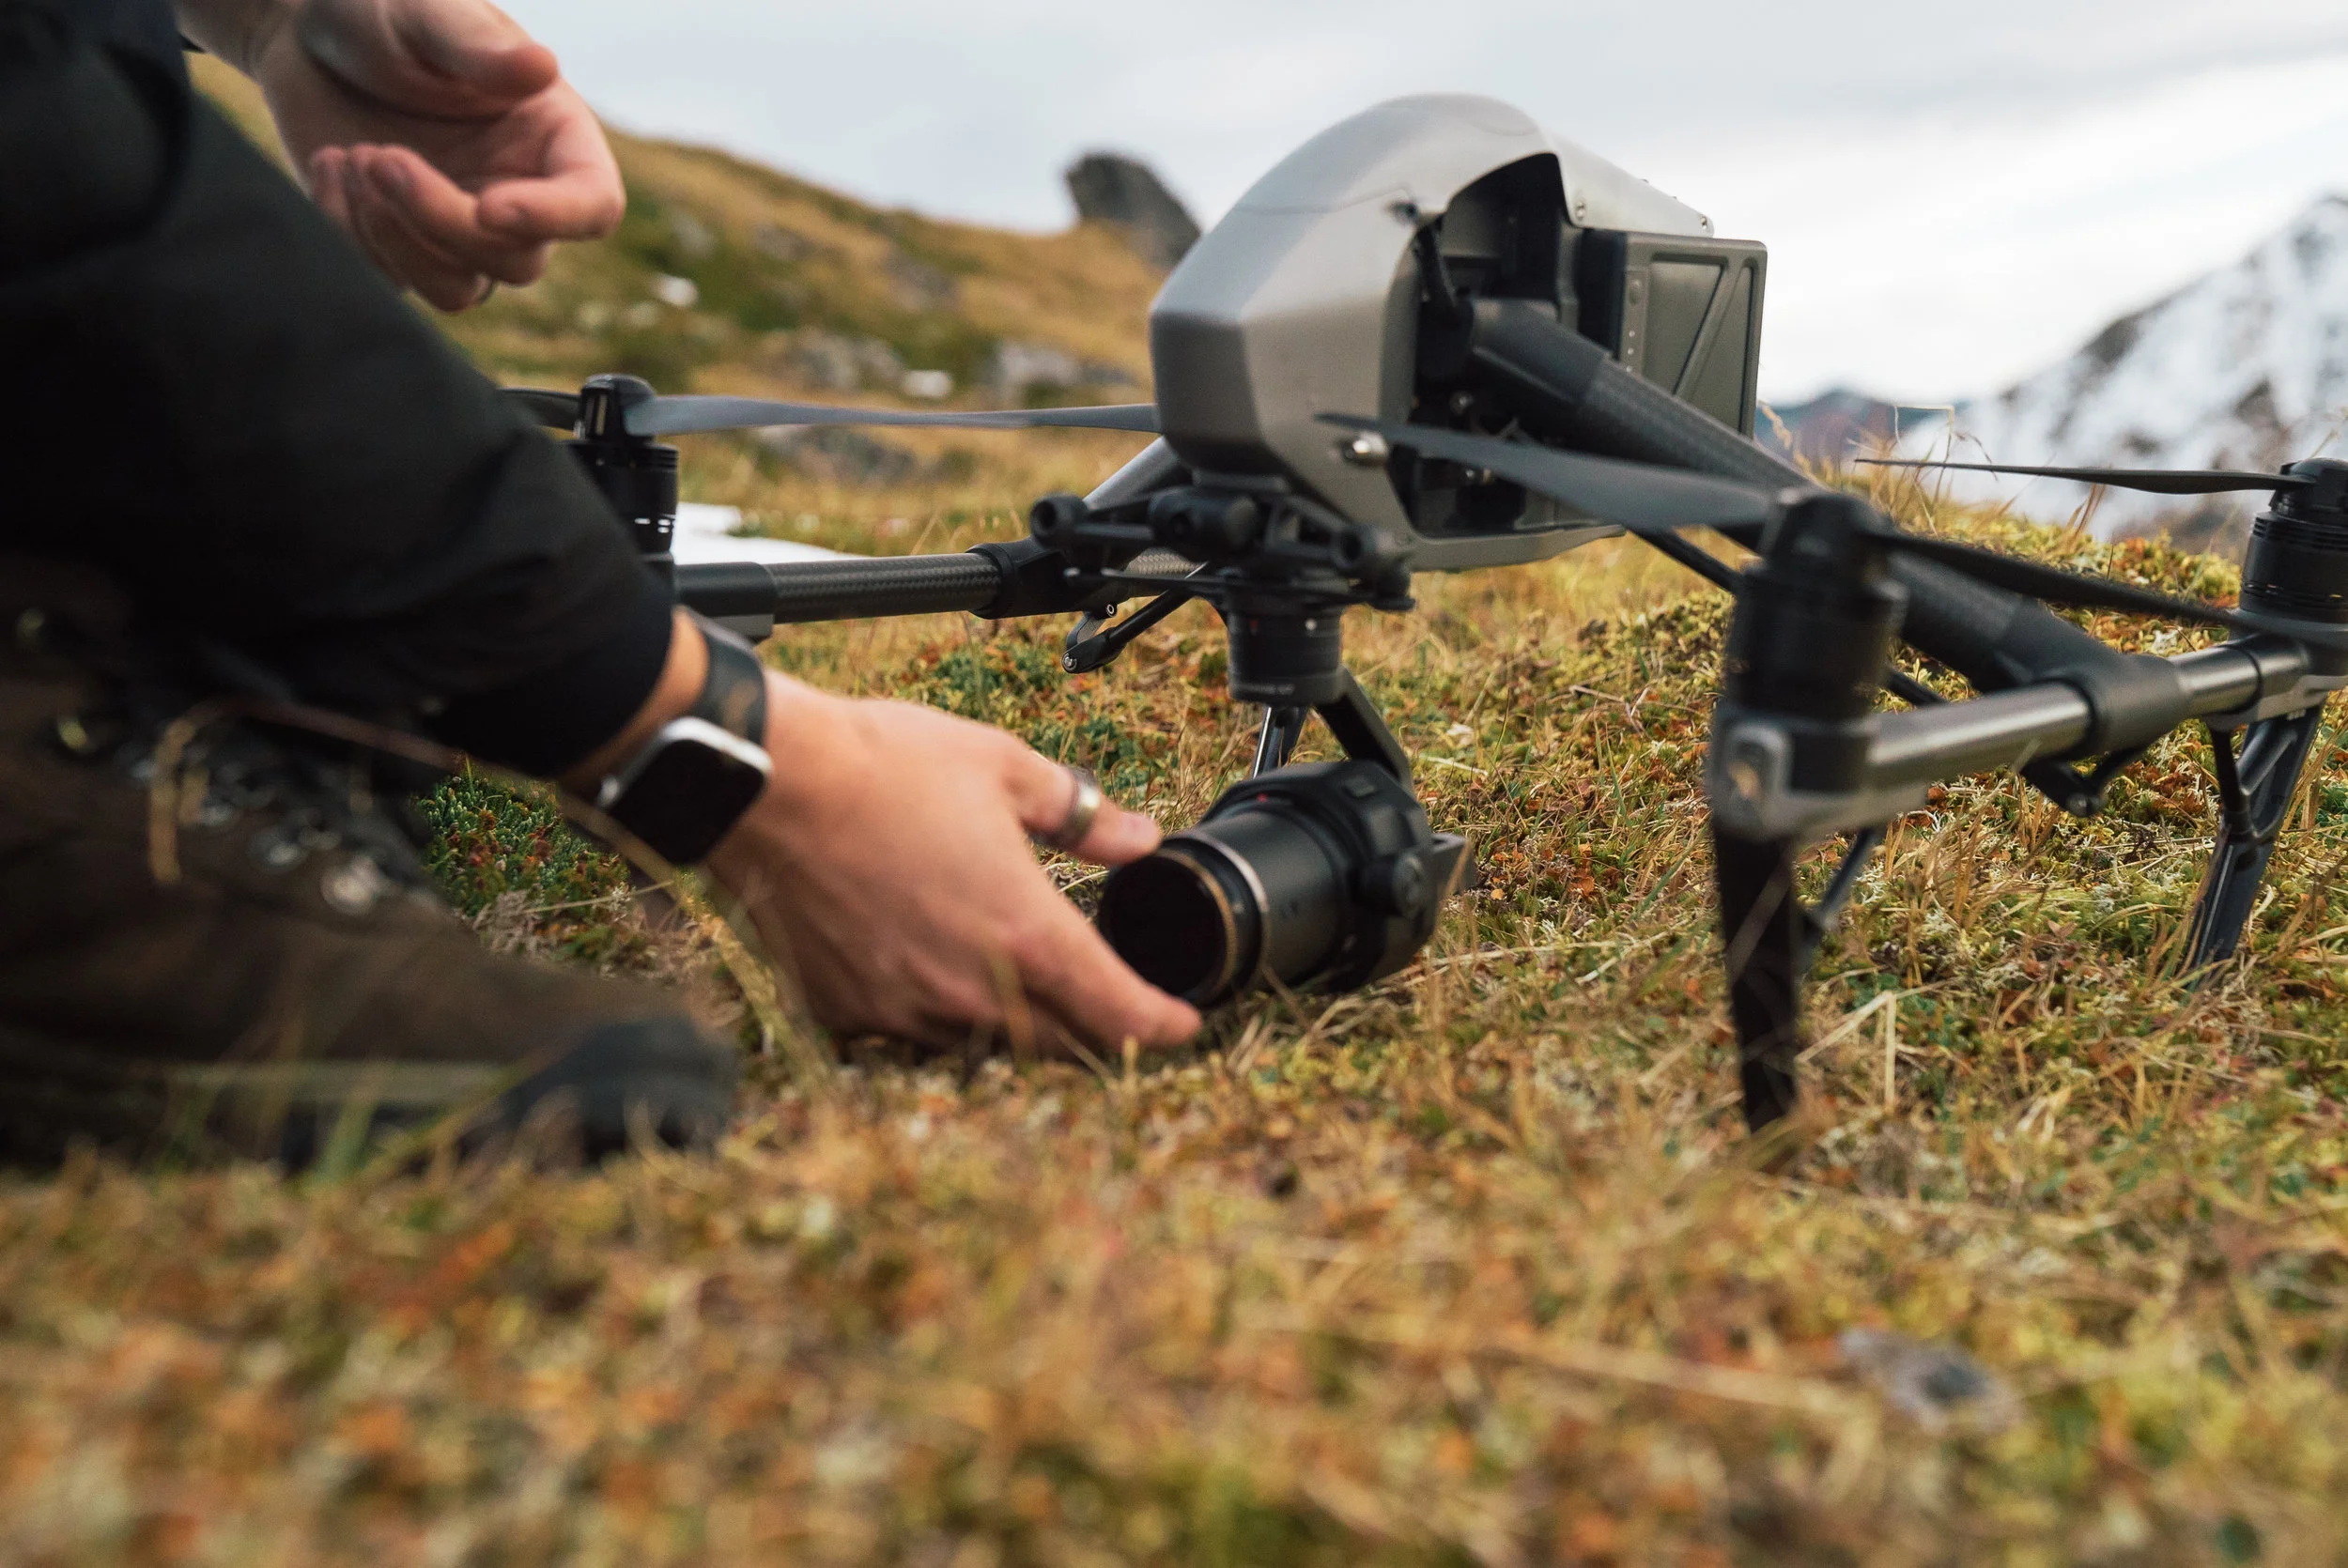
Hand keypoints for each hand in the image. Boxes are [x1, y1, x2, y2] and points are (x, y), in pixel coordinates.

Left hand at [227, 0, 622, 309]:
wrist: (308, 38)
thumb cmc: (381, 16)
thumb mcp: (428, 15)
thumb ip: (480, 48)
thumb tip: (542, 66)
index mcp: (553, 139)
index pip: (593, 206)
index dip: (553, 220)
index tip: (489, 208)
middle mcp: (520, 194)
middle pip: (517, 261)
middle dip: (441, 220)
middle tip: (383, 156)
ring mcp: (461, 230)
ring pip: (457, 290)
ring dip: (397, 239)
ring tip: (355, 160)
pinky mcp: (405, 249)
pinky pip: (393, 280)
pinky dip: (351, 233)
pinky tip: (331, 164)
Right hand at [707, 678, 1201, 1054]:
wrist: (765, 783)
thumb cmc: (882, 766)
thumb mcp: (1004, 769)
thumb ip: (1084, 815)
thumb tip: (1140, 836)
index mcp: (1026, 932)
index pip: (1118, 1011)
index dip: (1162, 1027)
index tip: (1182, 1026)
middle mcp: (970, 988)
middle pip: (1059, 1045)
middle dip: (1097, 1035)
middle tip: (1115, 1013)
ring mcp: (903, 1006)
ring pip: (985, 1044)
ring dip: (1019, 1027)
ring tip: (1031, 996)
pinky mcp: (846, 1009)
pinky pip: (911, 1032)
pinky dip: (939, 1014)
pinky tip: (939, 976)